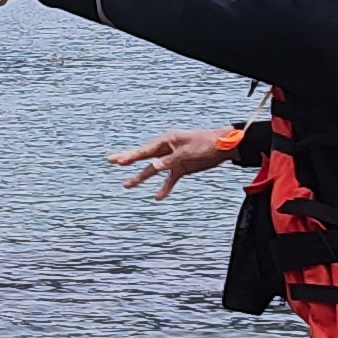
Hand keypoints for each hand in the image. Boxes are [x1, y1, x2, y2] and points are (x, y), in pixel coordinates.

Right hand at [109, 126, 236, 200]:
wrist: (225, 146)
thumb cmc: (206, 144)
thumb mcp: (187, 153)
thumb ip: (169, 161)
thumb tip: (153, 166)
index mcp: (167, 140)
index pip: (145, 150)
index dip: (130, 156)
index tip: (116, 160)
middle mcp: (167, 149)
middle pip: (144, 157)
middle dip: (128, 160)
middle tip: (112, 161)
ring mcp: (174, 159)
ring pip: (154, 169)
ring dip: (141, 177)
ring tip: (127, 185)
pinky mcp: (182, 168)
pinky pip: (170, 179)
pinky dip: (165, 188)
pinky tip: (158, 197)